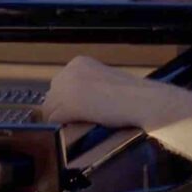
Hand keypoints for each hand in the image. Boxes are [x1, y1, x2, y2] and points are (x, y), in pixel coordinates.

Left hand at [44, 56, 191, 132]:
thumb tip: (74, 102)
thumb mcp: (104, 81)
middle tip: (77, 120)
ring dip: (61, 119)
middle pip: (51, 95)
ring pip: (50, 109)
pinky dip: (62, 126)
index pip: (59, 84)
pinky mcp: (69, 105)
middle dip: (60, 109)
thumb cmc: (131, 93)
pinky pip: (54, 120)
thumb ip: (87, 86)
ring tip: (78, 126)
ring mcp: (67, 87)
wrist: (142, 100)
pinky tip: (75, 129)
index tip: (79, 109)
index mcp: (79, 62)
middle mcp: (69, 71)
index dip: (66, 100)